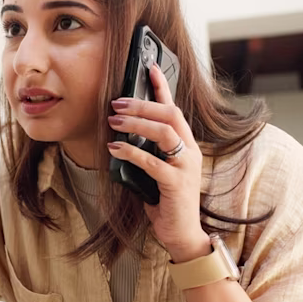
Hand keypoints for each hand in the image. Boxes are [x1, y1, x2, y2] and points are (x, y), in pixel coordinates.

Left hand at [106, 63, 209, 261]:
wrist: (182, 234)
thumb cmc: (167, 202)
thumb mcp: (155, 171)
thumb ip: (147, 152)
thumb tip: (120, 136)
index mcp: (185, 145)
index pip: (174, 109)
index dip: (162, 87)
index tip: (149, 67)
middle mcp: (190, 151)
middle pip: (170, 115)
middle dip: (142, 104)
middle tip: (117, 103)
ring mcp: (185, 167)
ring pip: (163, 133)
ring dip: (136, 124)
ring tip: (113, 121)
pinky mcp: (176, 184)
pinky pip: (152, 161)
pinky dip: (131, 152)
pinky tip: (115, 148)